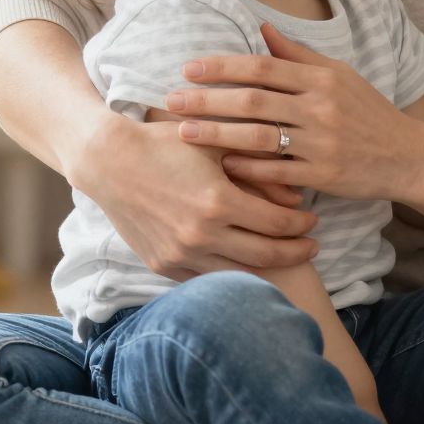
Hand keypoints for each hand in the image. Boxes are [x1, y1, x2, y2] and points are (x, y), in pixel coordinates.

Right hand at [67, 110, 318, 280]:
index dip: (302, 225)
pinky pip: (208, 279)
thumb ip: (259, 169)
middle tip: (312, 247)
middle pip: (265, 255)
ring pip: (239, 273)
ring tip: (285, 256)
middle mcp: (201, 234)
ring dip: (269, 268)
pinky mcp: (163, 265)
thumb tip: (296, 197)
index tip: (313, 221)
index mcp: (218, 201)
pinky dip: (232, 274)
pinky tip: (248, 264)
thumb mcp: (216, 146)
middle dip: (295, 252)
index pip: (277, 224)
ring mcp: (180, 254)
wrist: (110, 162)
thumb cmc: (166, 144)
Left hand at [169, 23, 413, 202]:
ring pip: (259, 137)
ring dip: (217, 135)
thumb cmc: (368, 112)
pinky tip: (221, 166)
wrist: (406, 155)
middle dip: (208, 100)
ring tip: (184, 133)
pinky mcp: (324, 174)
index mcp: (321, 79)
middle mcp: (320, 107)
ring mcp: (321, 142)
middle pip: (253, 100)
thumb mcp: (340, 76)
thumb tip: (263, 28)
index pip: (263, 67)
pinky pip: (276, 172)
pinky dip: (247, 169)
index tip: (189, 68)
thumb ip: (299, 56)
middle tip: (171, 100)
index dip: (223, 67)